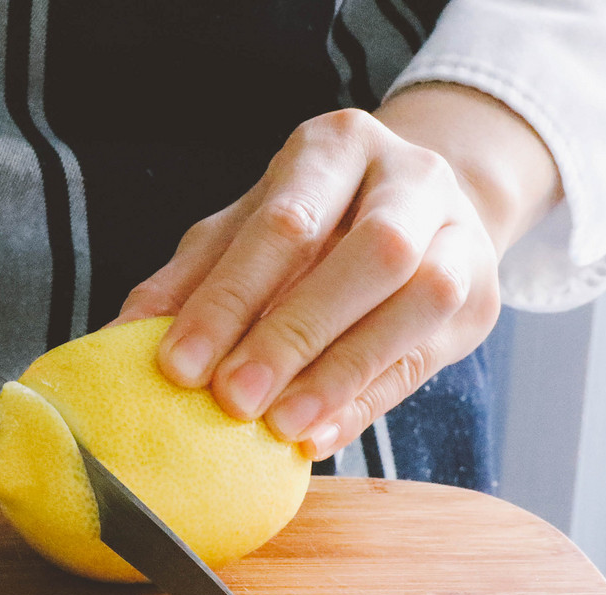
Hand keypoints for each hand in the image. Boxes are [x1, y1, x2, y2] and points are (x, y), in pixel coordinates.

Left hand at [116, 85, 558, 459]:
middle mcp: (412, 179)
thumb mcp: (244, 228)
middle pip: (371, 253)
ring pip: (421, 301)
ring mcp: (461, 235)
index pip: (284, 224)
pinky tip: (318, 434)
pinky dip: (365, 401)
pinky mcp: (482, 299)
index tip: (179, 365)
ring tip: (280, 425)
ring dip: (343, 372)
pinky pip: (426, 357)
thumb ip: (192, 276)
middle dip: (295, 333)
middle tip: (233, 399)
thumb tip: (123, 336)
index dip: (229, 299)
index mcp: (339, 147)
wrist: (415, 206)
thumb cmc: (312, 217)